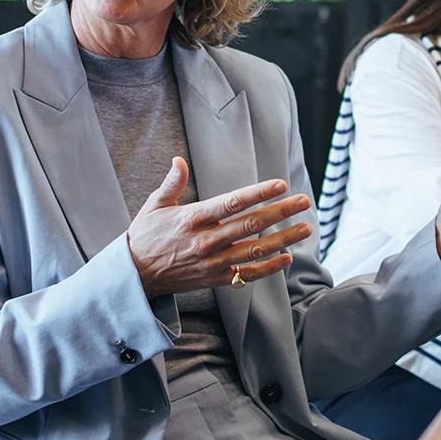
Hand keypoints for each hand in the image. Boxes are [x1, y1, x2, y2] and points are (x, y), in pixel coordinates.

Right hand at [127, 157, 312, 297]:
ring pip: (254, 250)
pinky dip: (269, 268)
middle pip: (250, 225)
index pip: (231, 203)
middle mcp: (205, 241)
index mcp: (191, 219)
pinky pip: (247, 274)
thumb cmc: (145, 236)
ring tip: (305, 228)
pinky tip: (287, 257)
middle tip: (304, 202)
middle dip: (280, 212)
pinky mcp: (214, 279)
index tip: (280, 184)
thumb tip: (179, 160)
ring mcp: (211, 262)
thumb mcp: (154, 205)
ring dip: (283, 239)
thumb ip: (171, 183)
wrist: (135, 274)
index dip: (258, 193)